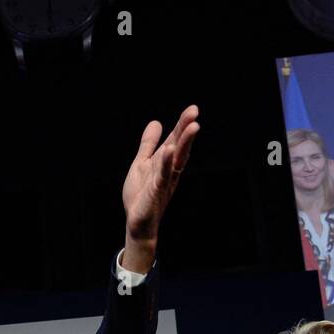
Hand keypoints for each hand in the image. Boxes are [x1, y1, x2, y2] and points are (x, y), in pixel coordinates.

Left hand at [121, 104, 199, 266]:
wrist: (138, 223)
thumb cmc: (141, 196)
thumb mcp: (142, 164)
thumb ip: (148, 145)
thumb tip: (156, 122)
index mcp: (166, 163)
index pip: (176, 141)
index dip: (182, 126)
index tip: (192, 109)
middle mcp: (169, 171)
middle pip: (180, 147)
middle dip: (187, 130)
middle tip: (195, 112)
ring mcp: (164, 182)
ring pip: (176, 160)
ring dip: (183, 143)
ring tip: (191, 126)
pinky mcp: (156, 193)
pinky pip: (162, 176)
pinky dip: (166, 163)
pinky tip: (169, 150)